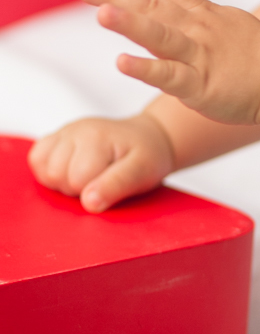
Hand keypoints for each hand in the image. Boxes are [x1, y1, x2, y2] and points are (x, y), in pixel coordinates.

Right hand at [28, 112, 174, 212]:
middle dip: (76, 187)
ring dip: (62, 180)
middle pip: (56, 174)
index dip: (92, 193)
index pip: (77, 180)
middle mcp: (78, 130)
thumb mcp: (142, 172)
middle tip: (99, 180)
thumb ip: (116, 186)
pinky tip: (70, 169)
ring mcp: (66, 131)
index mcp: (98, 138)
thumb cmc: (146, 156)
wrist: (148, 138)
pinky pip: (37, 157)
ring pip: (43, 168)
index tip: (109, 184)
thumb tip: (89, 203)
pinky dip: (48, 170)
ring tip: (86, 175)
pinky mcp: (58, 136)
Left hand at [78, 0, 259, 125]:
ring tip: (100, 13)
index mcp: (204, 15)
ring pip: (158, 36)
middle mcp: (197, 29)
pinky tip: (121, 62)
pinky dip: (144, 68)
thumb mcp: (233, 25)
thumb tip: (192, 11)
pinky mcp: (199, 85)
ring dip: (128, 23)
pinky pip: (168, 75)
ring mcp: (197, 56)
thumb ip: (206, 20)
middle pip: (152, 7)